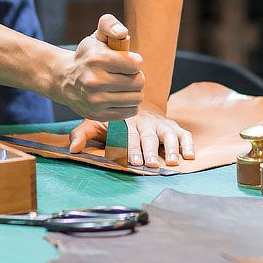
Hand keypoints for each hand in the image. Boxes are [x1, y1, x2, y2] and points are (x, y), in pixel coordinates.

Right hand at [51, 14, 144, 120]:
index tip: (128, 61)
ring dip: (135, 92)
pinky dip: (130, 104)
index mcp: (97, 59)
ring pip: (136, 98)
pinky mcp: (98, 115)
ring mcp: (95, 100)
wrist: (64, 79)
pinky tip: (120, 97)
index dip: (135, 62)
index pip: (135, 64)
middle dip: (137, 77)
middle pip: (138, 82)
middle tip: (127, 75)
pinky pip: (130, 111)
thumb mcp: (96, 36)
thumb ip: (110, 25)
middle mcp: (94, 81)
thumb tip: (123, 33)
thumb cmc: (88, 55)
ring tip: (125, 86)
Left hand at [68, 110, 194, 167]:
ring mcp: (160, 124)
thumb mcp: (95, 122)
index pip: (128, 136)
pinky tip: (190, 156)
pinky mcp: (172, 125)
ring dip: (171, 148)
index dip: (131, 149)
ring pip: (168, 135)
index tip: (133, 162)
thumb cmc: (113, 119)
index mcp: (126, 122)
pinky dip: (188, 143)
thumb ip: (83, 134)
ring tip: (173, 162)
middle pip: (148, 137)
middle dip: (150, 151)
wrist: (131, 97)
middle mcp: (144, 122)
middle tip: (152, 165)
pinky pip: (183, 133)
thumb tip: (72, 149)